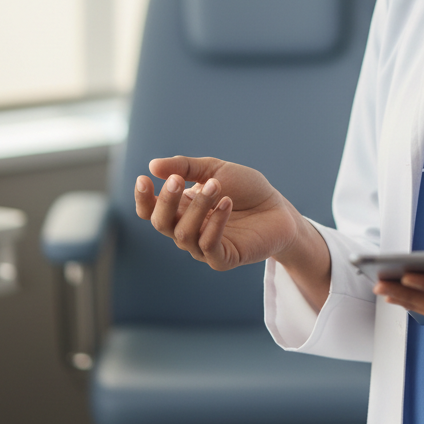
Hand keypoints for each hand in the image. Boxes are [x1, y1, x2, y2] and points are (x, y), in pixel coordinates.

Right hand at [135, 155, 329, 307]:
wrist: (279, 208)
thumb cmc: (246, 189)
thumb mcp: (216, 169)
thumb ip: (186, 167)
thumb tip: (152, 165)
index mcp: (181, 209)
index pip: (151, 211)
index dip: (143, 198)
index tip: (144, 178)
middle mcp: (187, 230)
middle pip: (161, 223)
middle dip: (166, 201)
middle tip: (178, 180)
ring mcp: (203, 247)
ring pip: (184, 234)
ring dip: (198, 207)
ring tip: (216, 186)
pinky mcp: (223, 258)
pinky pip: (209, 246)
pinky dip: (215, 224)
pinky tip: (227, 203)